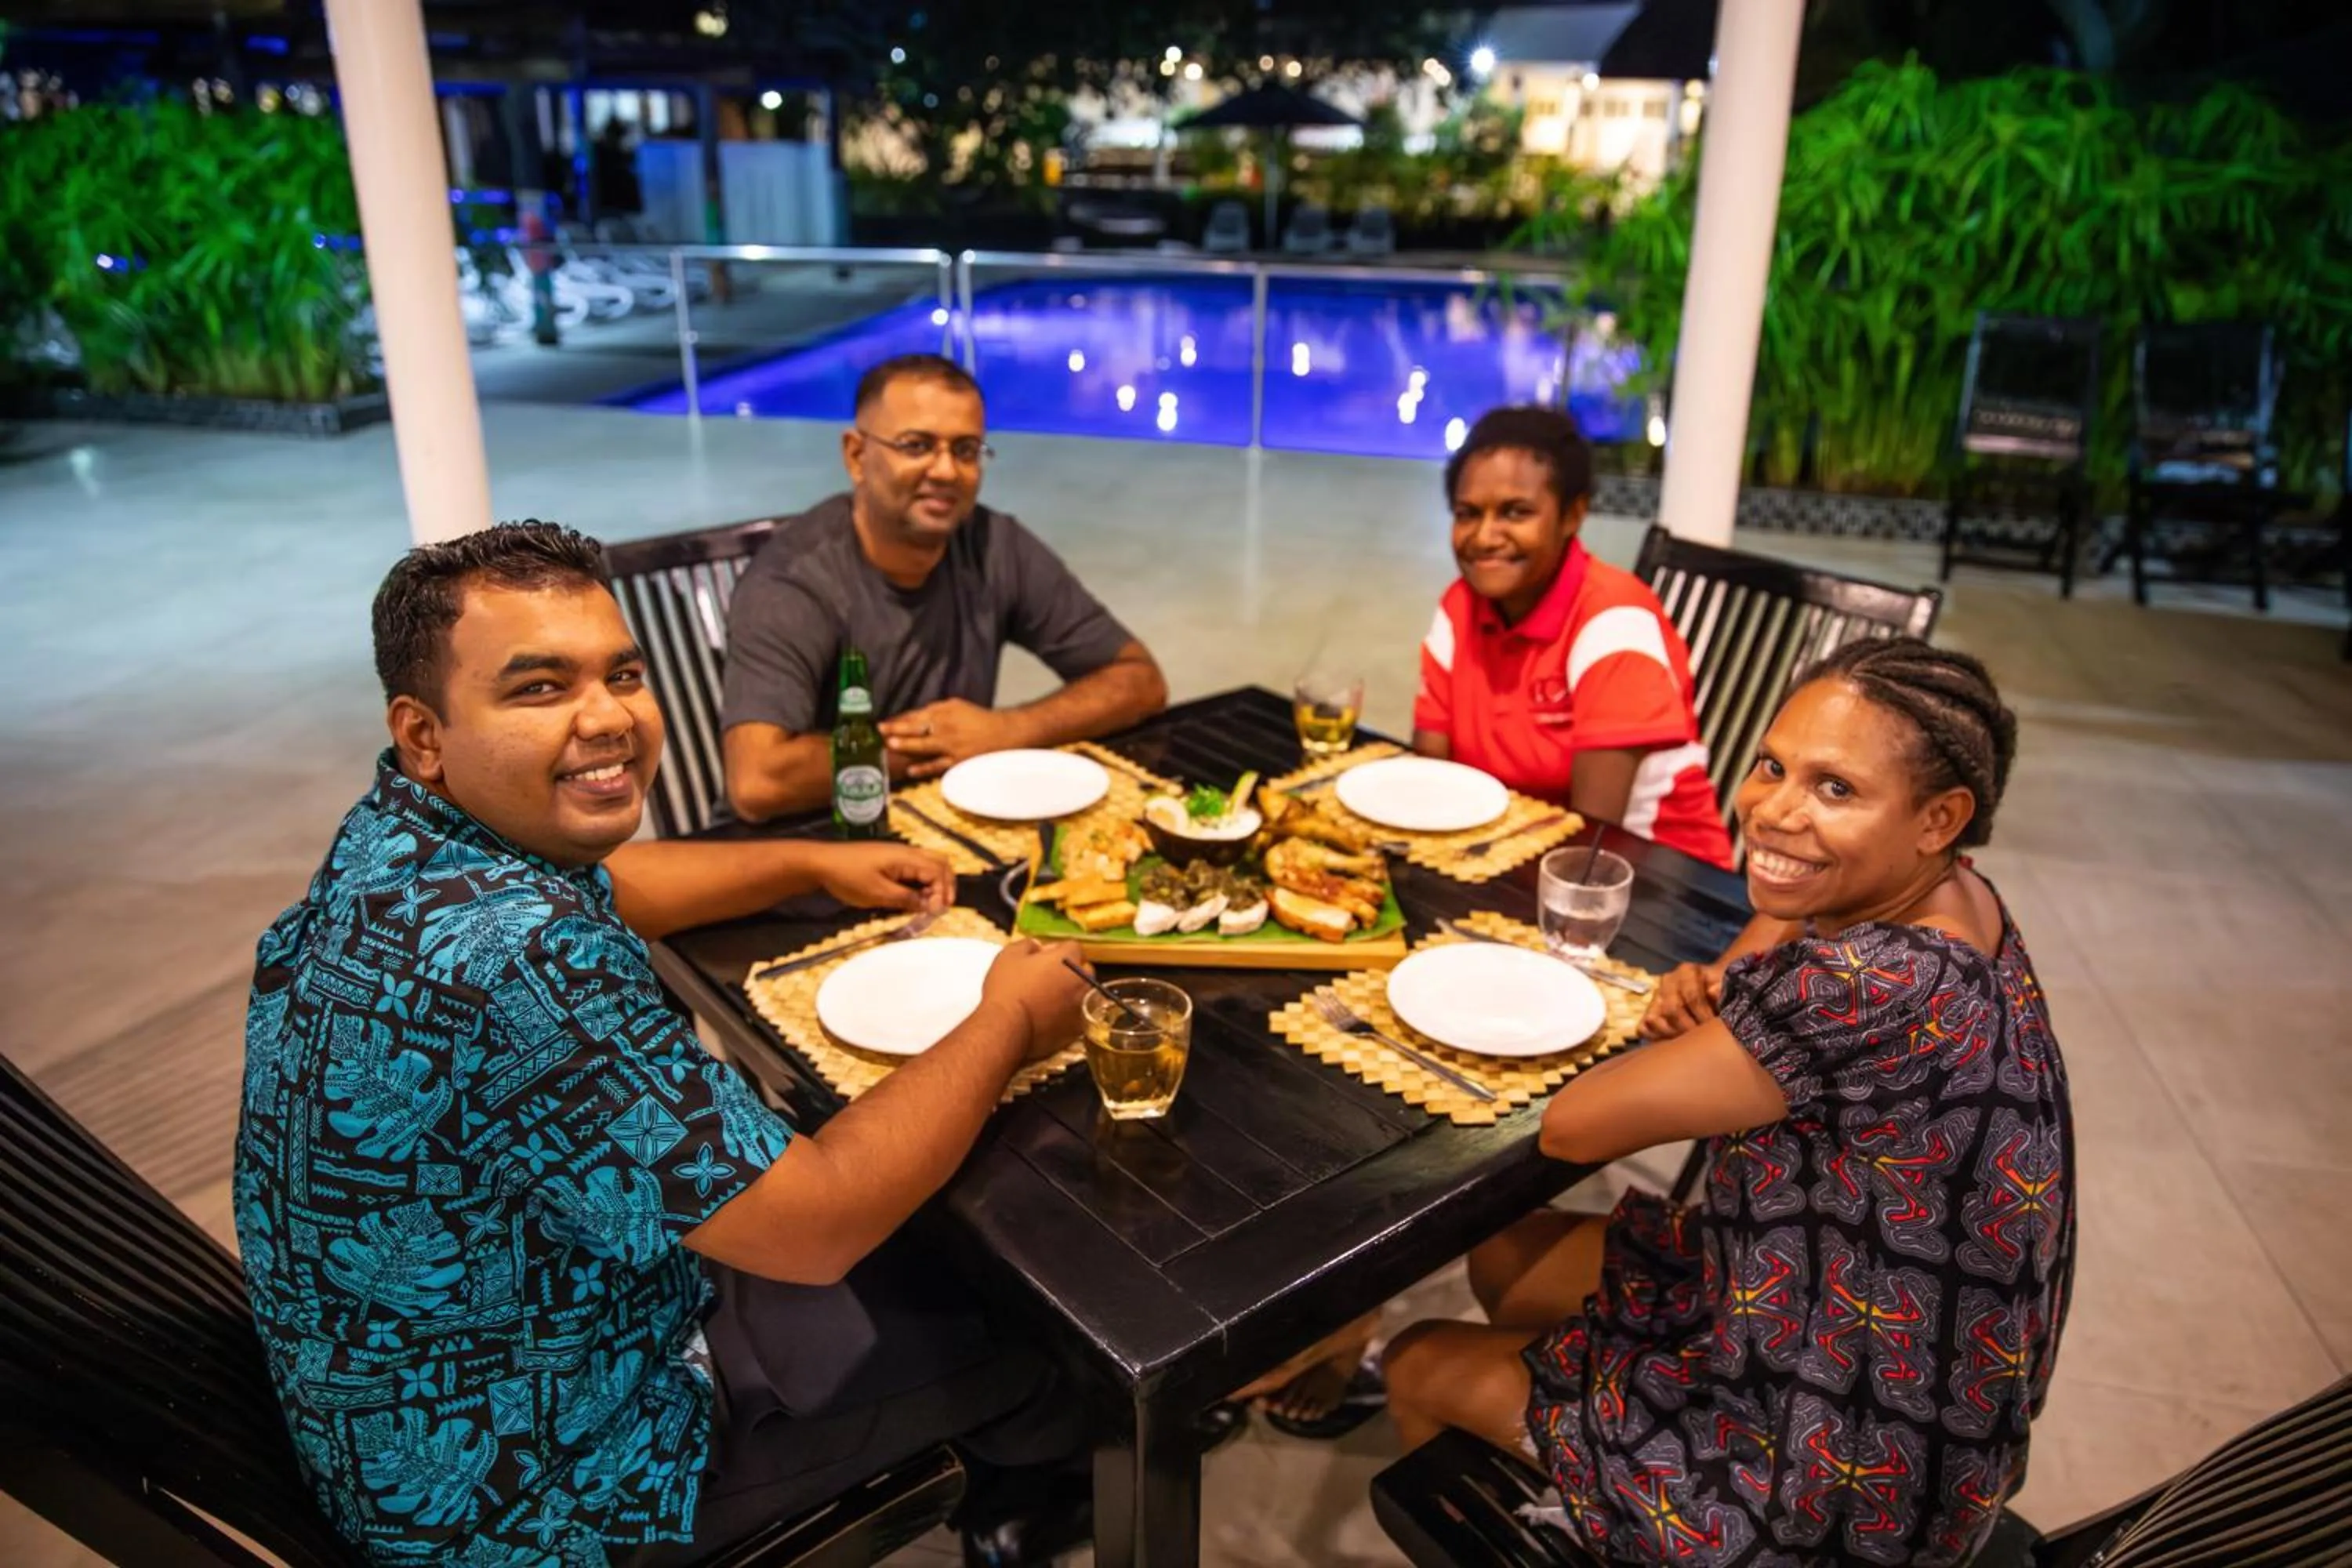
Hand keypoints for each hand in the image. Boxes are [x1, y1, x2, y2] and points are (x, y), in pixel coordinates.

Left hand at [812, 843, 953, 912]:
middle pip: (939, 863)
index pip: (937, 871)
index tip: (936, 911)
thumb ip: (906, 899)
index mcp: (905, 858)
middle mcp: (906, 852)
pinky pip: (916, 867)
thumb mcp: (878, 893)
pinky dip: (923, 881)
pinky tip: (916, 896)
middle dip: (946, 884)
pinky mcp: (890, 860)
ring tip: (931, 903)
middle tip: (943, 906)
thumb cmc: (849, 877)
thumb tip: (929, 906)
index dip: (942, 891)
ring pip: (929, 864)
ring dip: (935, 882)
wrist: (822, 863)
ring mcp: (898, 855)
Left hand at [879, 698, 1021, 779]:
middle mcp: (947, 726)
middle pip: (917, 727)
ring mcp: (952, 745)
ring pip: (925, 745)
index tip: (883, 724)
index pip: (917, 715)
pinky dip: (924, 768)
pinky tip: (911, 770)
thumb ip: (935, 711)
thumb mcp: (957, 706)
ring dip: (907, 745)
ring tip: (891, 746)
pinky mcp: (959, 761)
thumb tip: (912, 717)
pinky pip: (938, 765)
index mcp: (945, 711)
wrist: (1006, 732)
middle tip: (879, 730)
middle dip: (897, 729)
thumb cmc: (978, 719)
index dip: (899, 720)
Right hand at [980, 938, 1091, 1062]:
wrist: (1007, 1027)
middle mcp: (1081, 980)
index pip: (1072, 946)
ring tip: (1050, 998)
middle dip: (1070, 970)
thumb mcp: (1009, 955)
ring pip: (1083, 994)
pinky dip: (1069, 1014)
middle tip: (1047, 977)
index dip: (1056, 950)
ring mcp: (1082, 1005)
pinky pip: (1078, 1015)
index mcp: (1068, 958)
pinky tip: (1051, 1015)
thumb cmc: (1007, 989)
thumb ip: (1028, 944)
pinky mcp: (1078, 1028)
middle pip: (1084, 969)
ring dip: (1072, 992)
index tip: (1042, 957)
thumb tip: (1037, 946)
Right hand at [1641, 961, 1724, 1040]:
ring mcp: (1656, 996)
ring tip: (1688, 1042)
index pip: (1691, 996)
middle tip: (1701, 1041)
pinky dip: (1655, 1037)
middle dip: (1688, 1028)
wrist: (1714, 987)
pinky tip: (1673, 1041)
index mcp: (1687, 971)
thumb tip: (1712, 991)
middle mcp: (1668, 981)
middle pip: (1672, 1010)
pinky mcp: (1648, 1012)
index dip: (1703, 1015)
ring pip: (1654, 1019)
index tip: (1712, 1029)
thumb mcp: (1728, 985)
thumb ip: (1723, 987)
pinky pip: (1643, 1028)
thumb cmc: (1723, 988)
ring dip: (1672, 1035)